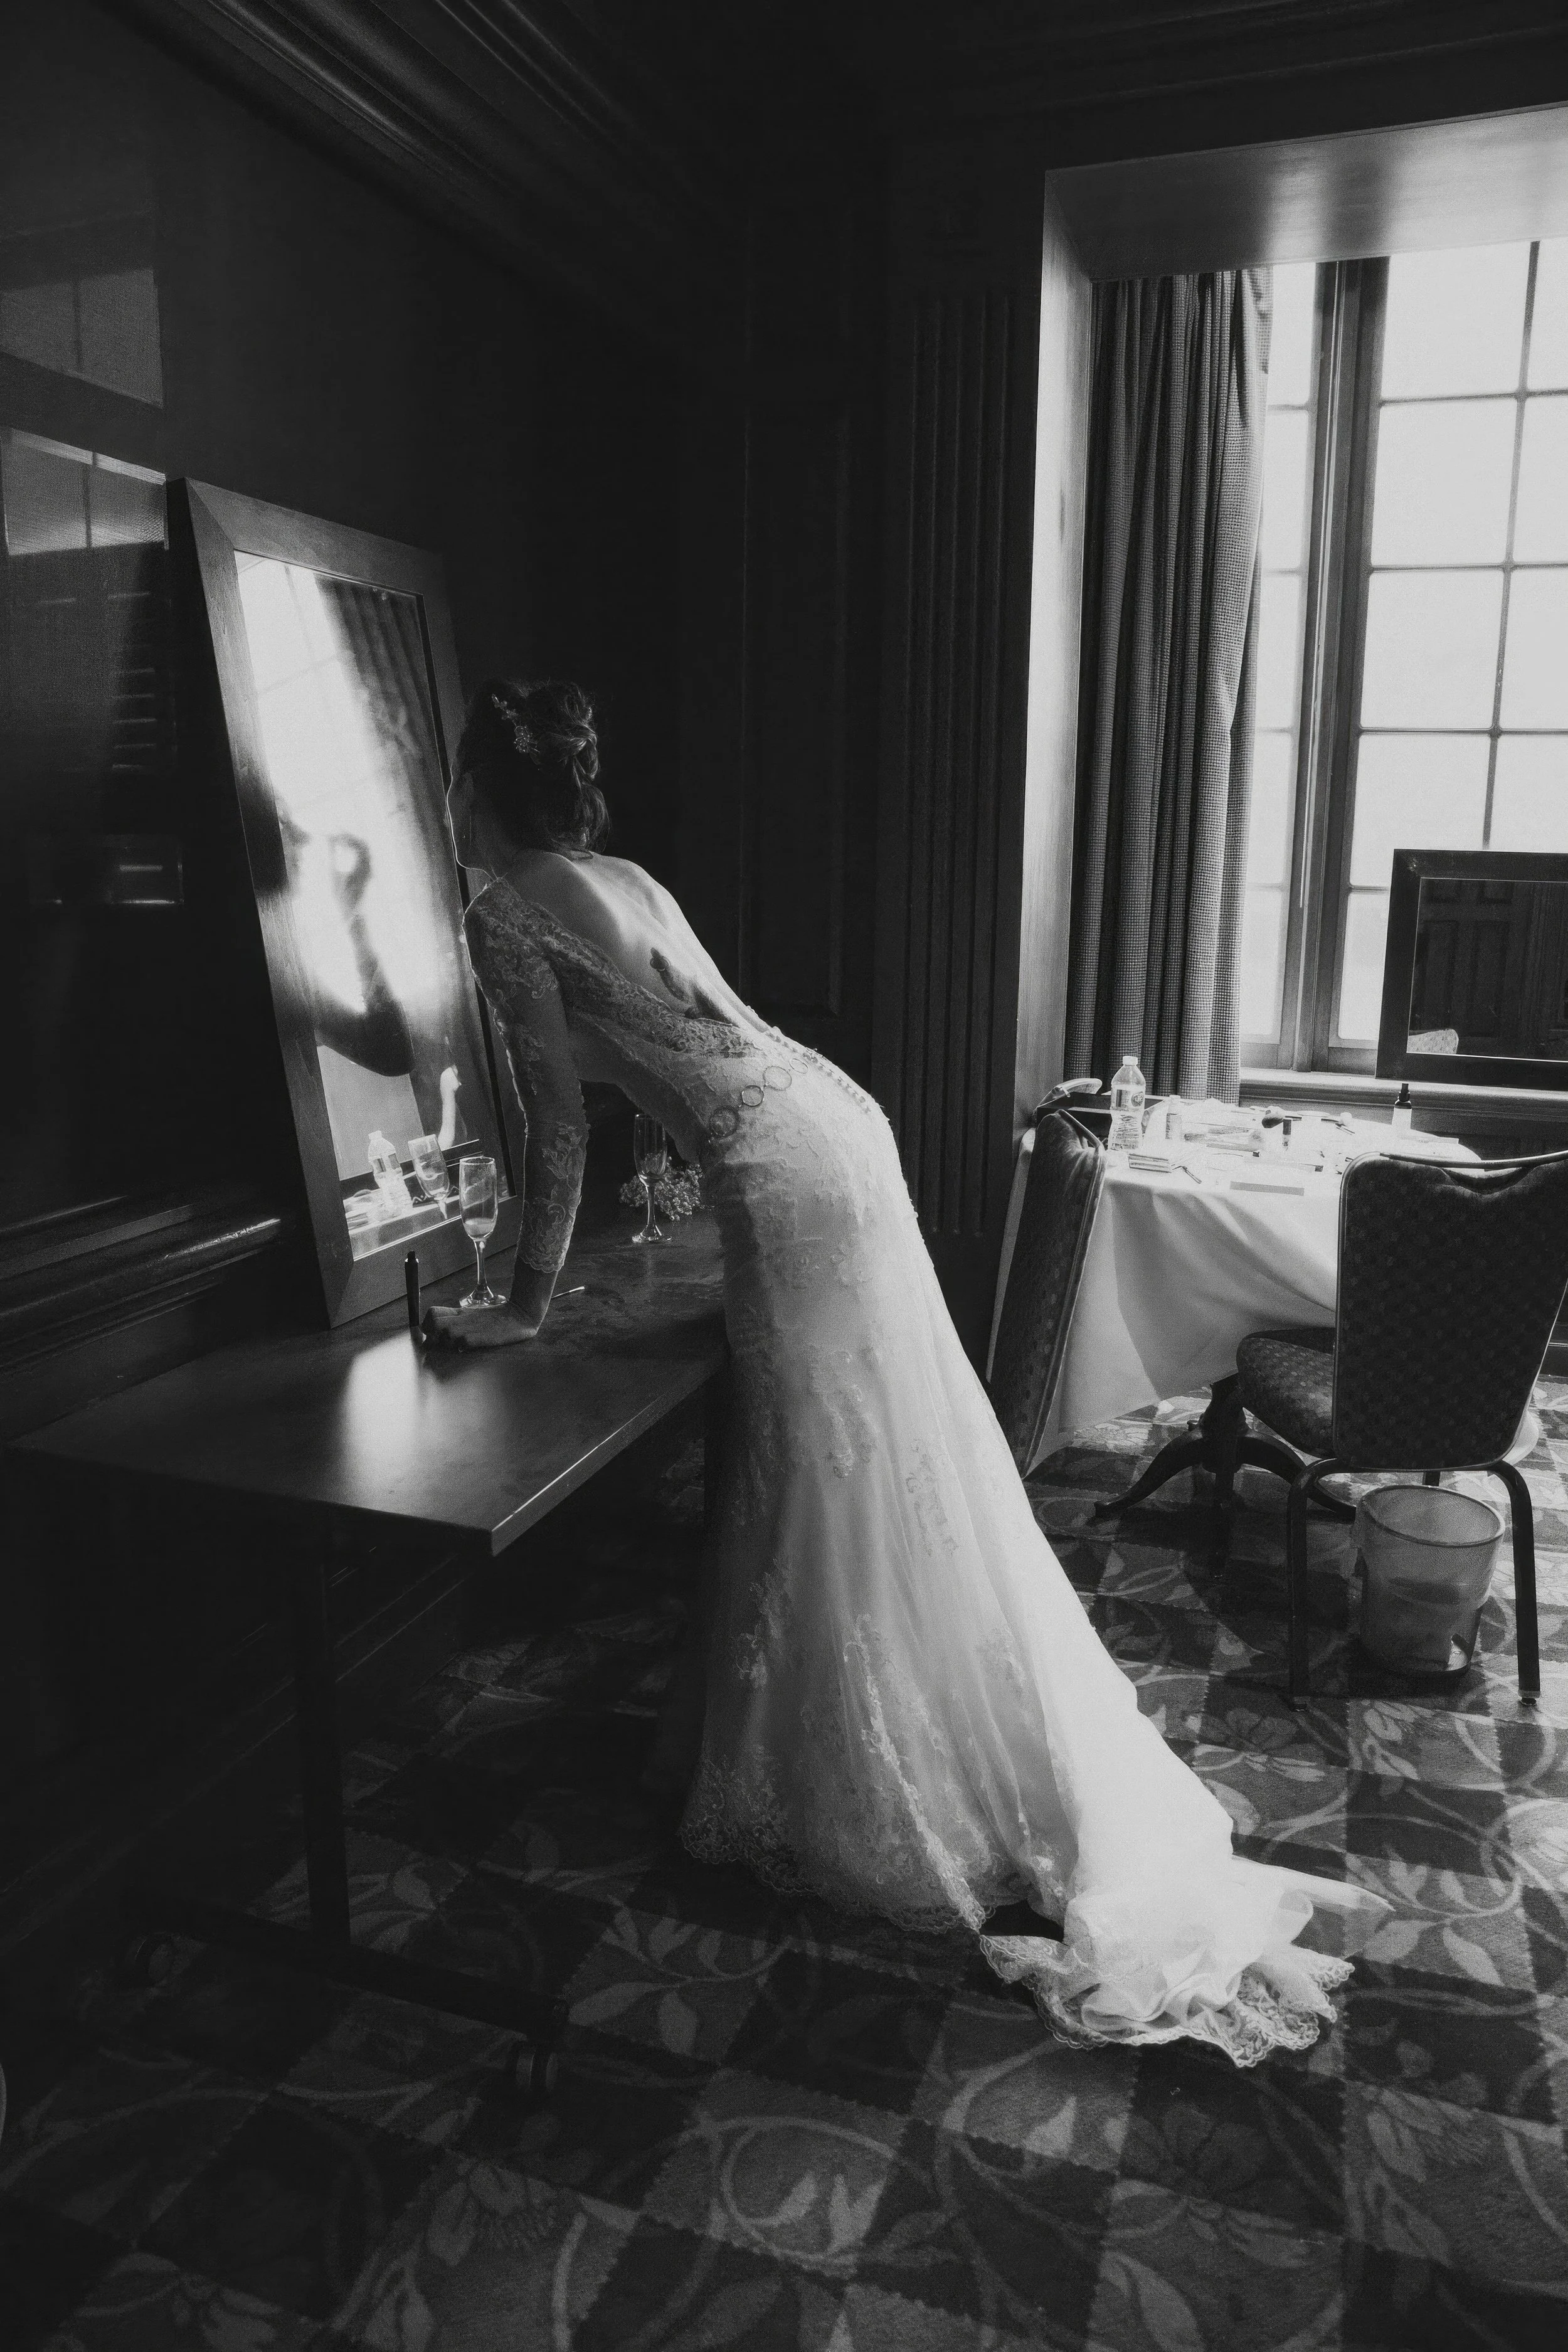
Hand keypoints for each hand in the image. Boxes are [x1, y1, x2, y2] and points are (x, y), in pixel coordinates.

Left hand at [421, 1303, 541, 1349]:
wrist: (521, 1314)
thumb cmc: (497, 1318)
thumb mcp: (475, 1314)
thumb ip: (458, 1318)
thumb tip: (441, 1329)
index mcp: (460, 1312)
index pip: (432, 1314)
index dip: (427, 1326)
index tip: (433, 1334)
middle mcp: (463, 1318)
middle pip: (434, 1323)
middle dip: (434, 1335)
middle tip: (444, 1342)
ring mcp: (473, 1327)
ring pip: (447, 1333)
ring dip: (449, 1342)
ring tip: (459, 1345)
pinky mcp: (484, 1336)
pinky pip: (464, 1342)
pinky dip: (463, 1346)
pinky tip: (470, 1347)